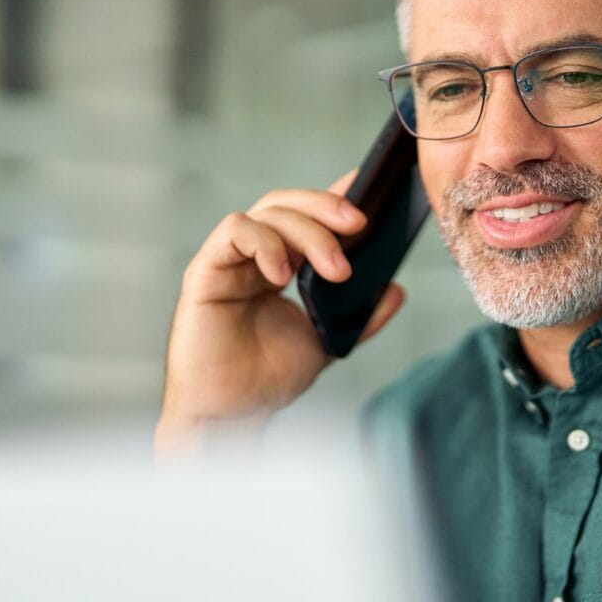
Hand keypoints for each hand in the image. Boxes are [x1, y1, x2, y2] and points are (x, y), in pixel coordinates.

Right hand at [156, 173, 406, 454]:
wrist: (229, 415)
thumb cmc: (265, 379)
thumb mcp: (326, 342)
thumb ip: (359, 316)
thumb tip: (396, 289)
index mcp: (281, 264)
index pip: (309, 215)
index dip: (338, 195)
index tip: (374, 186)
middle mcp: (254, 255)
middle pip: (290, 204)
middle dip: (328, 207)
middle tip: (361, 225)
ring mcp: (229, 260)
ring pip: (268, 212)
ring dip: (308, 233)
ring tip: (335, 271)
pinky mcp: (206, 271)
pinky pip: (234, 232)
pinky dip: (265, 244)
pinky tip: (283, 274)